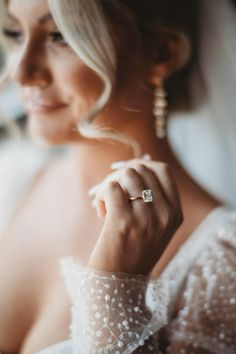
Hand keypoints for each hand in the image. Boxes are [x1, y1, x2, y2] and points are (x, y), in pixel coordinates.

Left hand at [88, 159, 182, 274]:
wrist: (118, 285)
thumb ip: (151, 198)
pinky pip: (111, 188)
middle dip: (120, 174)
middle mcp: (165, 215)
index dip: (142, 163)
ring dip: (110, 185)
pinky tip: (100, 212)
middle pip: (141, 169)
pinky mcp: (123, 223)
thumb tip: (136, 163)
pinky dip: (101, 195)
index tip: (125, 170)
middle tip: (109, 192)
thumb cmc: (132, 252)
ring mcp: (146, 218)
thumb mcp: (153, 226)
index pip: (163, 170)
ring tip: (106, 205)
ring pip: (126, 175)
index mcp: (175, 214)